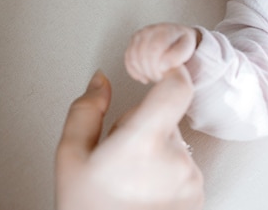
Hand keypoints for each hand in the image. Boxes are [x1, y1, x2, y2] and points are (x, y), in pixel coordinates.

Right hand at [55, 68, 203, 209]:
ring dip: (157, 151)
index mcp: (143, 142)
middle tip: (120, 154)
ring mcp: (190, 180)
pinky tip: (144, 191)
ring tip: (130, 179)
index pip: (177, 88)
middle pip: (167, 118)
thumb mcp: (70, 155)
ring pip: (175, 143)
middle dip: (145, 125)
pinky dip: (167, 171)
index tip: (160, 71)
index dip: (171, 73)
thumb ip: (86, 109)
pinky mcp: (198, 196)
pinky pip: (184, 167)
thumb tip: (101, 80)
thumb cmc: (88, 209)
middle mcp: (175, 160)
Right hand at [125, 23, 198, 82]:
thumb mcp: (187, 48)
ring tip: (152, 78)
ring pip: (133, 56)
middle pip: (142, 54)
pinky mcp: (133, 41)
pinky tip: (143, 77)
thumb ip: (177, 56)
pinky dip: (133, 70)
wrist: (177, 37)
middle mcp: (150, 30)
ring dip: (141, 71)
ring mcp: (140, 34)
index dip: (155, 66)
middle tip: (159, 79)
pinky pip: (128, 58)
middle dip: (149, 70)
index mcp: (165, 30)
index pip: (154, 49)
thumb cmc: (183, 45)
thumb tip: (162, 65)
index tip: (163, 76)